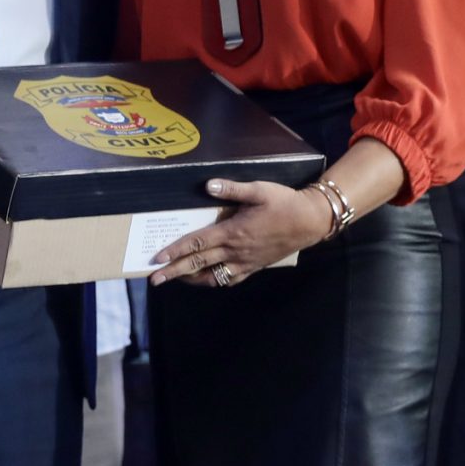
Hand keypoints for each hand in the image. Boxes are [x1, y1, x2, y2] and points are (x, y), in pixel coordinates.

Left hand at [146, 178, 326, 287]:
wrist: (310, 221)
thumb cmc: (284, 203)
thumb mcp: (259, 190)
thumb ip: (231, 189)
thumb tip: (207, 185)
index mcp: (232, 232)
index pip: (196, 243)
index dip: (175, 250)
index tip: (157, 257)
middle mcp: (235, 251)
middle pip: (198, 264)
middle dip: (174, 272)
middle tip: (154, 279)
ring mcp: (245, 262)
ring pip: (212, 277)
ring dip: (191, 279)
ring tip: (176, 279)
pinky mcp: (254, 266)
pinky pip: (230, 279)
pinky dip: (215, 281)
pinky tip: (207, 278)